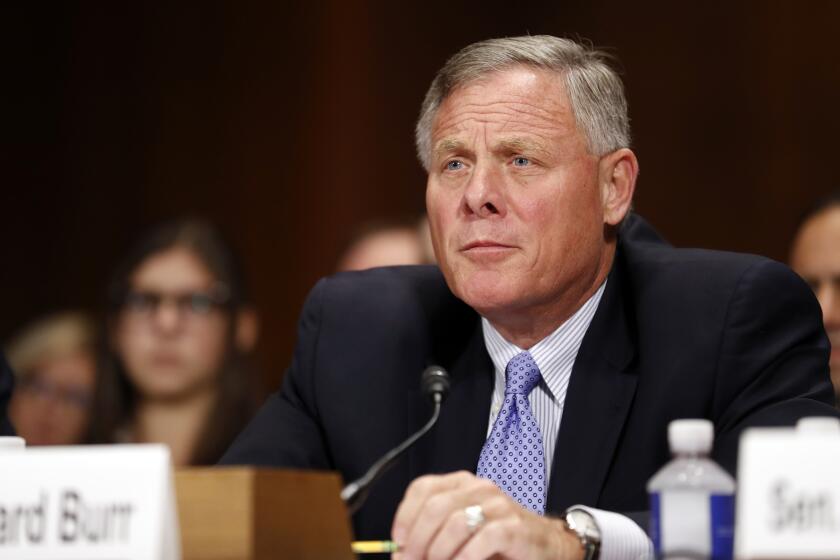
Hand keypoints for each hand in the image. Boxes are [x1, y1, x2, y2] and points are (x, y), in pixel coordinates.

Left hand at [391, 471, 583, 559]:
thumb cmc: (499, 541)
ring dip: (438, 552)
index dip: (405, 515)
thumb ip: (432, 537)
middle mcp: (479, 489)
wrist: (544, 546)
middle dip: (418, 541)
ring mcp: (498, 506)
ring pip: (456, 523)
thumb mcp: (461, 533)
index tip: (398, 541)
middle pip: (435, 507)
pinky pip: (483, 538)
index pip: (424, 488)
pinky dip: (465, 557)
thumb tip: (400, 553)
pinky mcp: (513, 527)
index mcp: (462, 485)